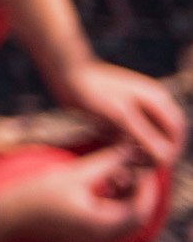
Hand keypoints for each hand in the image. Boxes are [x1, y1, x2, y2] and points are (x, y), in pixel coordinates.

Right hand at [7, 147, 161, 241]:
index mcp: (103, 225)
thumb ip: (106, 162)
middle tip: (132, 168)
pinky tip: (101, 186)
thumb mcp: (75, 174)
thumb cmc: (36, 195)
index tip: (142, 165)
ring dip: (126, 197)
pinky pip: (111, 223)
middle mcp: (103, 237)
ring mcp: (94, 240)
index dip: (146, 186)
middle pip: (136, 217)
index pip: (140, 208)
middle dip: (138, 191)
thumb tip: (129, 149)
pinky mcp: (84, 237)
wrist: (6, 217)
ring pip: (125, 220)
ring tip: (115, 174)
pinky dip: (113, 205)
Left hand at [52, 60, 185, 173]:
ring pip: (146, 139)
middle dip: (155, 153)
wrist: (65, 74)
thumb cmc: (93, 90)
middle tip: (140, 168)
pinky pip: (128, 137)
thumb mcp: (120, 115)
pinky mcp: (119, 117)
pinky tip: (112, 155)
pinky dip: (124, 147)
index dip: (173, 149)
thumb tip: (166, 158)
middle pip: (164, 136)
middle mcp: (150, 104)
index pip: (176, 130)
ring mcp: (135, 111)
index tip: (159, 165)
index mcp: (158, 99)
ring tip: (125, 164)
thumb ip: (144, 135)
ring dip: (139, 152)